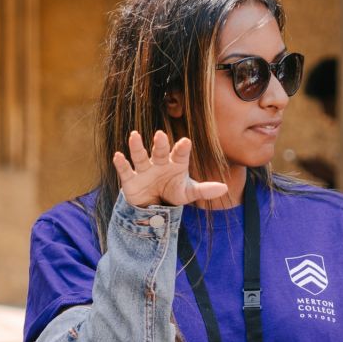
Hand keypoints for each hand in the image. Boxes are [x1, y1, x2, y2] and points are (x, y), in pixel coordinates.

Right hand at [112, 130, 227, 206]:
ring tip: (134, 135)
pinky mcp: (130, 179)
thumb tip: (225, 188)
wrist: (154, 206)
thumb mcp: (188, 193)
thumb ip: (204, 190)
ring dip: (137, 146)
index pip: (180, 155)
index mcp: (175, 163)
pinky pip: (126, 170)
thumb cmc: (172, 193)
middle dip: (160, 144)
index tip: (186, 141)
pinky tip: (117, 155)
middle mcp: (159, 163)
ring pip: (140, 156)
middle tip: (160, 135)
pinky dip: (121, 163)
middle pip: (160, 152)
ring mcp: (144, 170)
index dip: (182, 149)